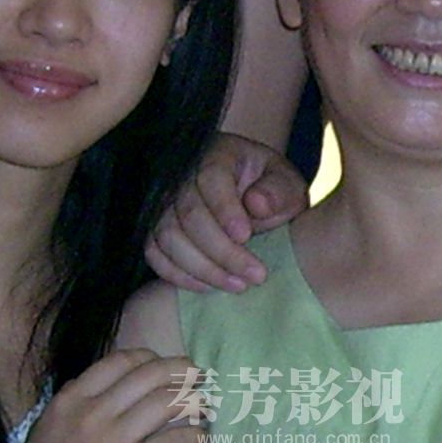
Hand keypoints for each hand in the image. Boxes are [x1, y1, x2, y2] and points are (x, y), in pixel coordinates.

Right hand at [0, 348, 210, 442]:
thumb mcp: (46, 428)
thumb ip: (71, 403)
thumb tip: (96, 384)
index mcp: (71, 400)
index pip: (122, 361)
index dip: (152, 358)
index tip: (167, 367)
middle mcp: (92, 414)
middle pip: (151, 375)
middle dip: (183, 370)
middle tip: (199, 375)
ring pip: (167, 403)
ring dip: (195, 399)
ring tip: (206, 404)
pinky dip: (195, 436)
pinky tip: (201, 437)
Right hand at [146, 130, 307, 292]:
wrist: (250, 197)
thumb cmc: (270, 190)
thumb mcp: (287, 184)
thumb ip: (278, 191)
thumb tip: (257, 205)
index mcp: (217, 155)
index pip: (211, 179)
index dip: (225, 210)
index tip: (246, 236)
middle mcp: (183, 177)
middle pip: (190, 214)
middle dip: (222, 251)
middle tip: (255, 275)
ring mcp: (164, 204)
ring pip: (169, 237)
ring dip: (203, 268)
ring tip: (238, 285)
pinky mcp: (155, 229)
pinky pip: (154, 253)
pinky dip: (178, 274)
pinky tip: (209, 287)